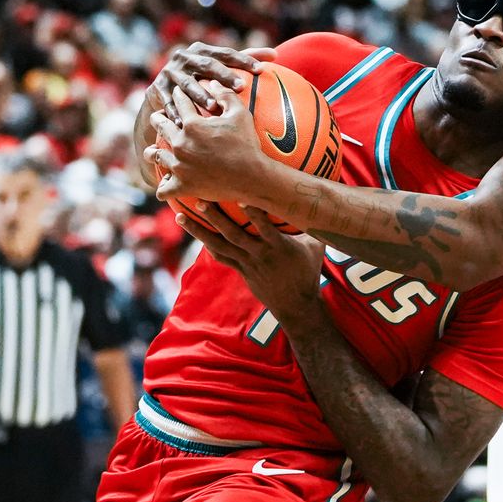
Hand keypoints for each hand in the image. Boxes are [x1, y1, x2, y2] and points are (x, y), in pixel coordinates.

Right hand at [146, 42, 274, 122]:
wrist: (164, 92)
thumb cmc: (201, 79)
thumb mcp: (220, 68)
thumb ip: (245, 59)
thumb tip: (276, 54)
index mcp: (201, 50)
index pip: (225, 53)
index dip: (243, 60)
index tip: (261, 69)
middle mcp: (184, 58)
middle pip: (206, 65)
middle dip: (223, 75)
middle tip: (240, 87)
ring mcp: (169, 73)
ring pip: (187, 84)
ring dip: (200, 95)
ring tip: (214, 107)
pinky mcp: (157, 89)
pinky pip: (170, 102)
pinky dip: (178, 112)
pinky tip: (187, 122)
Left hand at [149, 85, 265, 203]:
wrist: (252, 177)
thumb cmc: (247, 144)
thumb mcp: (240, 114)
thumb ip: (225, 95)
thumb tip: (212, 82)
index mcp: (192, 124)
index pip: (179, 102)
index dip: (179, 95)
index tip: (179, 94)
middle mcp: (180, 143)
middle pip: (160, 125)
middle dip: (158, 118)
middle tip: (160, 118)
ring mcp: (179, 166)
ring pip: (155, 156)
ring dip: (154, 152)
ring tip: (154, 151)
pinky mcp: (183, 186)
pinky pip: (163, 189)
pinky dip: (164, 186)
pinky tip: (167, 182)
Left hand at [179, 203, 324, 329]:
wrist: (296, 304)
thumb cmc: (308, 270)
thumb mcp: (316, 246)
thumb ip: (311, 224)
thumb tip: (321, 198)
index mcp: (280, 247)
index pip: (265, 228)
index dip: (254, 214)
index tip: (242, 197)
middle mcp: (260, 255)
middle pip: (234, 235)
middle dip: (215, 219)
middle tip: (199, 201)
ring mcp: (247, 264)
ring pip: (219, 246)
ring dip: (199, 232)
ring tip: (181, 217)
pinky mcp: (241, 270)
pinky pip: (220, 256)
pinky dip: (207, 244)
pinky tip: (195, 232)